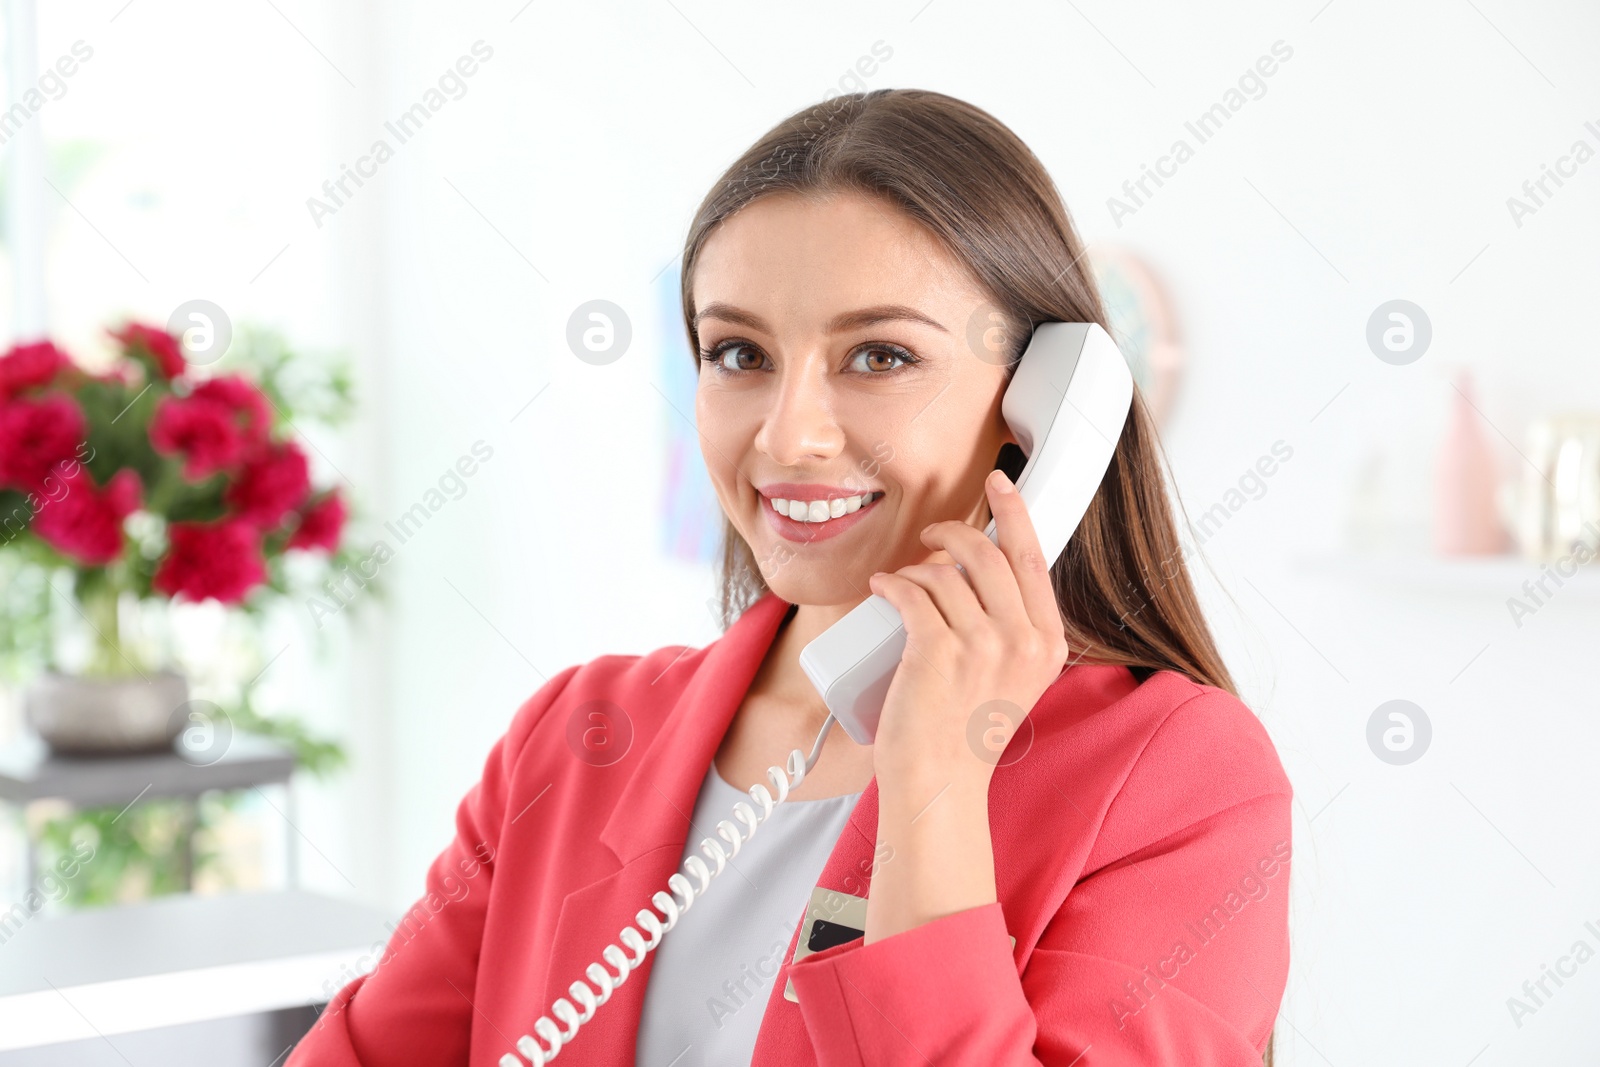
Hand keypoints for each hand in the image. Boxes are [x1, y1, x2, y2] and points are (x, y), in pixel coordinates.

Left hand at [865, 468, 1070, 790]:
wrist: (939, 781)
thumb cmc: (964, 731)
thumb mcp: (1012, 677)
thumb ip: (1014, 631)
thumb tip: (982, 573)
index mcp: (1048, 644)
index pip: (1034, 558)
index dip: (1014, 513)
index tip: (999, 483)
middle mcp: (1023, 642)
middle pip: (987, 554)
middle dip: (951, 533)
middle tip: (930, 538)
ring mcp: (983, 646)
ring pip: (944, 573)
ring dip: (916, 568)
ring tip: (902, 585)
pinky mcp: (938, 651)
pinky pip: (912, 592)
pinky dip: (891, 583)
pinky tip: (882, 587)